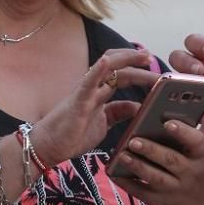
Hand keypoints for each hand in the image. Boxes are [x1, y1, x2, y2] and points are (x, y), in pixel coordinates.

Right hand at [33, 49, 159, 165]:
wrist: (49, 147)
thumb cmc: (73, 135)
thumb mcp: (104, 123)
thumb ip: (119, 113)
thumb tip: (139, 106)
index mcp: (99, 93)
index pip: (122, 74)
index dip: (138, 69)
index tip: (154, 68)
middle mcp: (93, 88)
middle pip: (118, 67)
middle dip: (136, 62)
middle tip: (153, 59)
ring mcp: (85, 92)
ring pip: (106, 68)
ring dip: (126, 60)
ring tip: (143, 56)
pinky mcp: (77, 101)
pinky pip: (87, 83)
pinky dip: (97, 70)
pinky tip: (107, 61)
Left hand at [111, 91, 203, 204]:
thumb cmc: (201, 168)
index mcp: (201, 154)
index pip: (196, 142)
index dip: (183, 133)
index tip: (168, 123)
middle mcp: (190, 172)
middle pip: (170, 160)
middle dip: (151, 150)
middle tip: (133, 139)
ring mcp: (174, 189)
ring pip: (155, 178)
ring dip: (138, 166)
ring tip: (122, 154)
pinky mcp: (159, 201)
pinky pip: (141, 192)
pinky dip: (128, 184)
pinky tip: (115, 173)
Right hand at [168, 34, 203, 129]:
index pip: (195, 42)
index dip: (198, 44)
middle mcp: (194, 66)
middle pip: (178, 57)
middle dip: (186, 63)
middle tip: (198, 71)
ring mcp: (186, 84)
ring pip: (171, 77)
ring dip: (176, 81)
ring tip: (187, 89)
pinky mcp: (182, 101)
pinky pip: (171, 99)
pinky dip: (173, 100)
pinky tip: (183, 106)